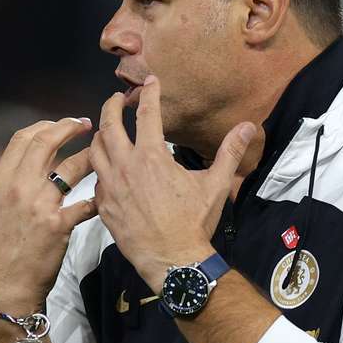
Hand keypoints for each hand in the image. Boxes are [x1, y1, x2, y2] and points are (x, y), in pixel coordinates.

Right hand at [0, 117, 96, 313]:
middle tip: (86, 125)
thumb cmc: (0, 246)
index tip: (60, 124)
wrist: (5, 282)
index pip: (22, 138)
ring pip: (71, 167)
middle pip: (46, 142)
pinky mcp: (59, 225)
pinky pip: (85, 203)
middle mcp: (19, 187)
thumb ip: (9, 182)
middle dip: (69, 127)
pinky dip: (97, 197)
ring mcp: (39, 205)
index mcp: (1, 180)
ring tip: (101, 154)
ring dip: (90, 157)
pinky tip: (104, 195)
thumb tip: (25, 163)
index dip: (45, 125)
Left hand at [89, 75, 254, 292]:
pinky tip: (106, 168)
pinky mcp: (102, 205)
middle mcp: (125, 166)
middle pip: (108, 125)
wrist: (173, 260)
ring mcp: (110, 186)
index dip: (148, 93)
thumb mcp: (215, 185)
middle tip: (116, 98)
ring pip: (94, 150)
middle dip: (111, 106)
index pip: (146, 113)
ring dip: (100, 135)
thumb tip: (248, 126)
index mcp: (152, 156)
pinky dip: (99, 168)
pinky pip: (95, 179)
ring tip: (106, 130)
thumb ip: (229, 152)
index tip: (149, 82)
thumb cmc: (194, 222)